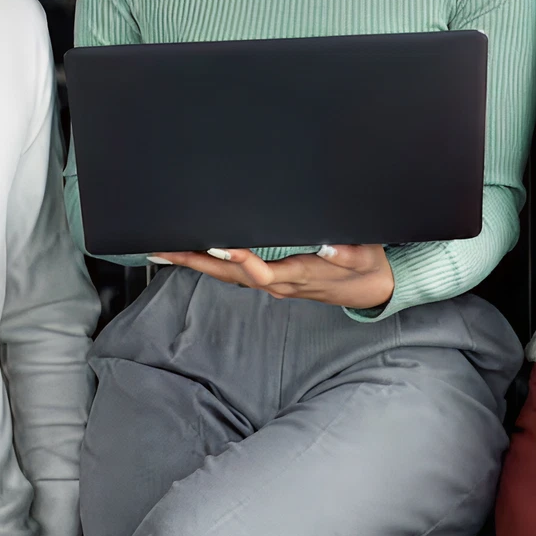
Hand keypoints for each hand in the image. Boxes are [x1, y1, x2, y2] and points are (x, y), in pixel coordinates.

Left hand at [146, 245, 394, 309]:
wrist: (371, 288)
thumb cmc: (365, 268)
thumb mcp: (365, 257)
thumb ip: (348, 253)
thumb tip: (330, 247)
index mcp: (300, 275)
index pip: (264, 271)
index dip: (242, 260)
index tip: (221, 247)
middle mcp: (280, 284)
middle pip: (232, 275)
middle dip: (197, 262)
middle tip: (164, 249)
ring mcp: (274, 284)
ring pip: (228, 275)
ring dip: (196, 263)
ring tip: (165, 250)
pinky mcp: (272, 280)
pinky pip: (235, 273)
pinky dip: (211, 264)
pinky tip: (194, 254)